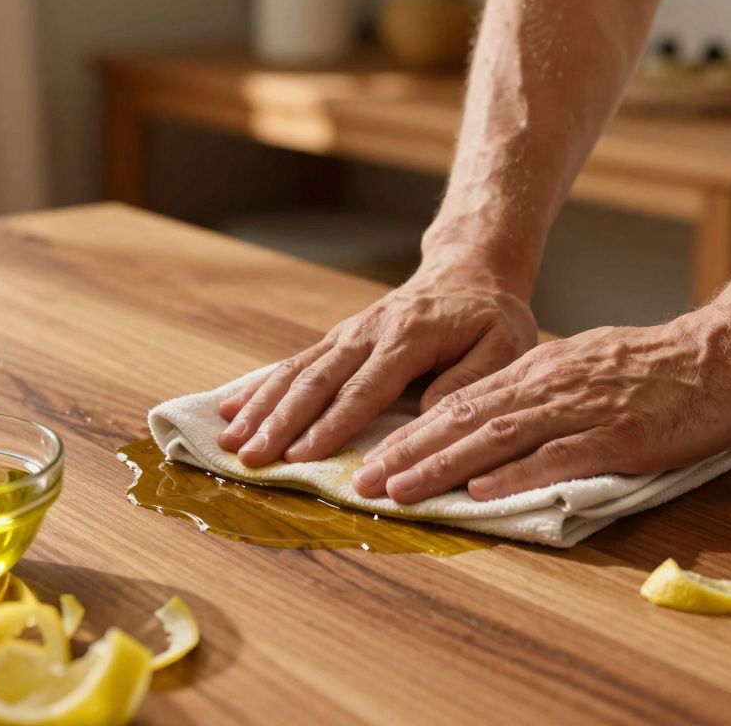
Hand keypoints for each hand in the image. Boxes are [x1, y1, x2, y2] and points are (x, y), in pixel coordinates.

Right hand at [216, 257, 537, 466]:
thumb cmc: (490, 319)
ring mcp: (346, 334)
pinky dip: (259, 388)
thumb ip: (468, 383)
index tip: (302, 458)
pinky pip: (292, 364)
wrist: (468, 273)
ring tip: (228, 440)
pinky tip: (229, 409)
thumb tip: (426, 418)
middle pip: (316, 381)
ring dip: (259, 408)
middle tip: (250, 458)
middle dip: (279, 423)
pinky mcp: (336, 340)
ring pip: (295, 372)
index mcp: (408, 337)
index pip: (364, 389)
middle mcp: (367, 332)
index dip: (331, 426)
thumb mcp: (502, 347)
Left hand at [351, 310, 730, 503]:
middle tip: (363, 481)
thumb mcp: (581, 369)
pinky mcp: (617, 436)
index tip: (373, 460)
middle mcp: (546, 388)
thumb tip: (491, 426)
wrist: (722, 352)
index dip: (411, 435)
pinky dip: (515, 475)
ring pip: (496, 438)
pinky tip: (482, 492)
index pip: (458, 404)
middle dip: (408, 453)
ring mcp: (580, 411)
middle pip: (463, 420)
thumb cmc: (653, 368)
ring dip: (443, 466)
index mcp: (536, 374)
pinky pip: (558, 456)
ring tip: (401, 490)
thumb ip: (537, 395)